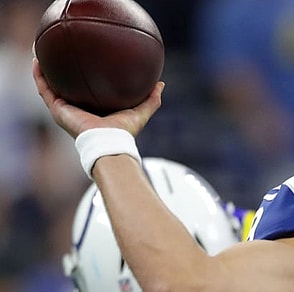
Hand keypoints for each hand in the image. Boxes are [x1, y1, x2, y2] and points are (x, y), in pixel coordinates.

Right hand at [32, 58, 163, 138]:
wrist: (109, 142)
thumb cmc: (124, 132)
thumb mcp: (141, 111)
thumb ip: (152, 99)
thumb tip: (161, 83)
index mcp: (95, 110)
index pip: (87, 91)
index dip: (85, 77)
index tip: (86, 61)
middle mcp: (78, 109)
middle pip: (67, 87)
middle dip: (62, 71)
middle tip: (61, 53)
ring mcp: (65, 110)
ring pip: (51, 86)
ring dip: (45, 70)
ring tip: (41, 51)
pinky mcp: (57, 110)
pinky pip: (44, 90)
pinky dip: (39, 76)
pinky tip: (37, 60)